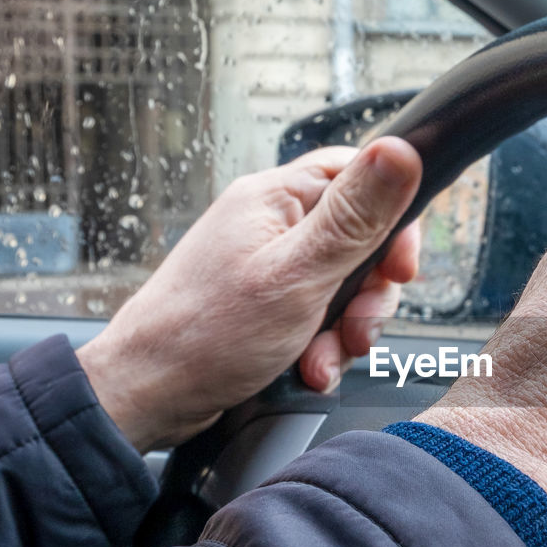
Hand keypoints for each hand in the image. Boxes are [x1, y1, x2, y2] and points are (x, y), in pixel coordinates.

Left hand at [77, 138, 422, 451]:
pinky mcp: (264, 302)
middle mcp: (270, 223)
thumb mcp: (298, 274)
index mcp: (275, 197)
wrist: (146, 395)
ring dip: (345, 330)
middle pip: (360, 239)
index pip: (360, 176)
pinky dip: (322, 346)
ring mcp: (267, 264)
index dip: (392, 223)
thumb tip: (400, 151)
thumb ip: (355, 217)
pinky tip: (307, 367)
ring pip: (343, 286)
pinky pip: (318, 315)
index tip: (399, 269)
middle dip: (369, 294)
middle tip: (356, 326)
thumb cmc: (205, 335)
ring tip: (322, 357)